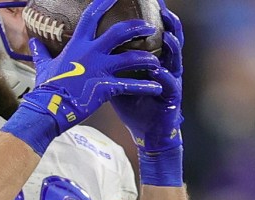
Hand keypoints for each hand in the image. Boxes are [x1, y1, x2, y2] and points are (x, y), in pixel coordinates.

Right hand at [1, 0, 163, 153]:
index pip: (92, 16)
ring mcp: (100, 70)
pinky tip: (156, 88)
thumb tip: (33, 41)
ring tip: (156, 62)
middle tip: (149, 27)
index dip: (104, 2)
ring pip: (131, 58)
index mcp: (78, 45)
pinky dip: (145, 86)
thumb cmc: (46, 88)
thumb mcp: (43, 66)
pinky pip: (130, 85)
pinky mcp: (106, 88)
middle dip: (137, 27)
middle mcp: (91, 53)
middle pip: (120, 32)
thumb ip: (42, 52)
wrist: (48, 108)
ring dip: (147, 59)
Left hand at [110, 5, 186, 185]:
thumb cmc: (131, 103)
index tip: (146, 1)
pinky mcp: (171, 95)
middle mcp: (164, 63)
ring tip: (168, 33)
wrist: (146, 132)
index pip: (151, 32)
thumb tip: (79, 50)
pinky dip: (165, 76)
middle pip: (169, 36)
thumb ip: (103, 62)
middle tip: (161, 8)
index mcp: (149, 57)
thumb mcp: (114, 79)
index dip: (149, 16)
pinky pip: (169, 83)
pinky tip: (159, 69)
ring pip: (175, 57)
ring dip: (172, 45)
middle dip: (168, 22)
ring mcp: (170, 78)